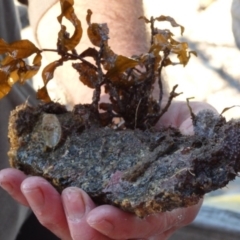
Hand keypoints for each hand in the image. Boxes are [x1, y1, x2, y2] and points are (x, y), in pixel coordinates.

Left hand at [0, 101, 215, 239]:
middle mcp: (131, 209)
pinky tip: (11, 176)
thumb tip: (194, 144)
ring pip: (70, 220)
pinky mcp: (80, 183)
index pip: (145, 228)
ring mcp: (101, 198)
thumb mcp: (194, 122)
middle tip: (66, 196)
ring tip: (27, 182)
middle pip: (101, 235)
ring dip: (46, 207)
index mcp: (163, 201)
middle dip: (78, 224)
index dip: (124, 229)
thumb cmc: (171, 116)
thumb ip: (197, 136)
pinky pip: (51, 196)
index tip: (99, 215)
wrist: (143, 106)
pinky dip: (30, 191)